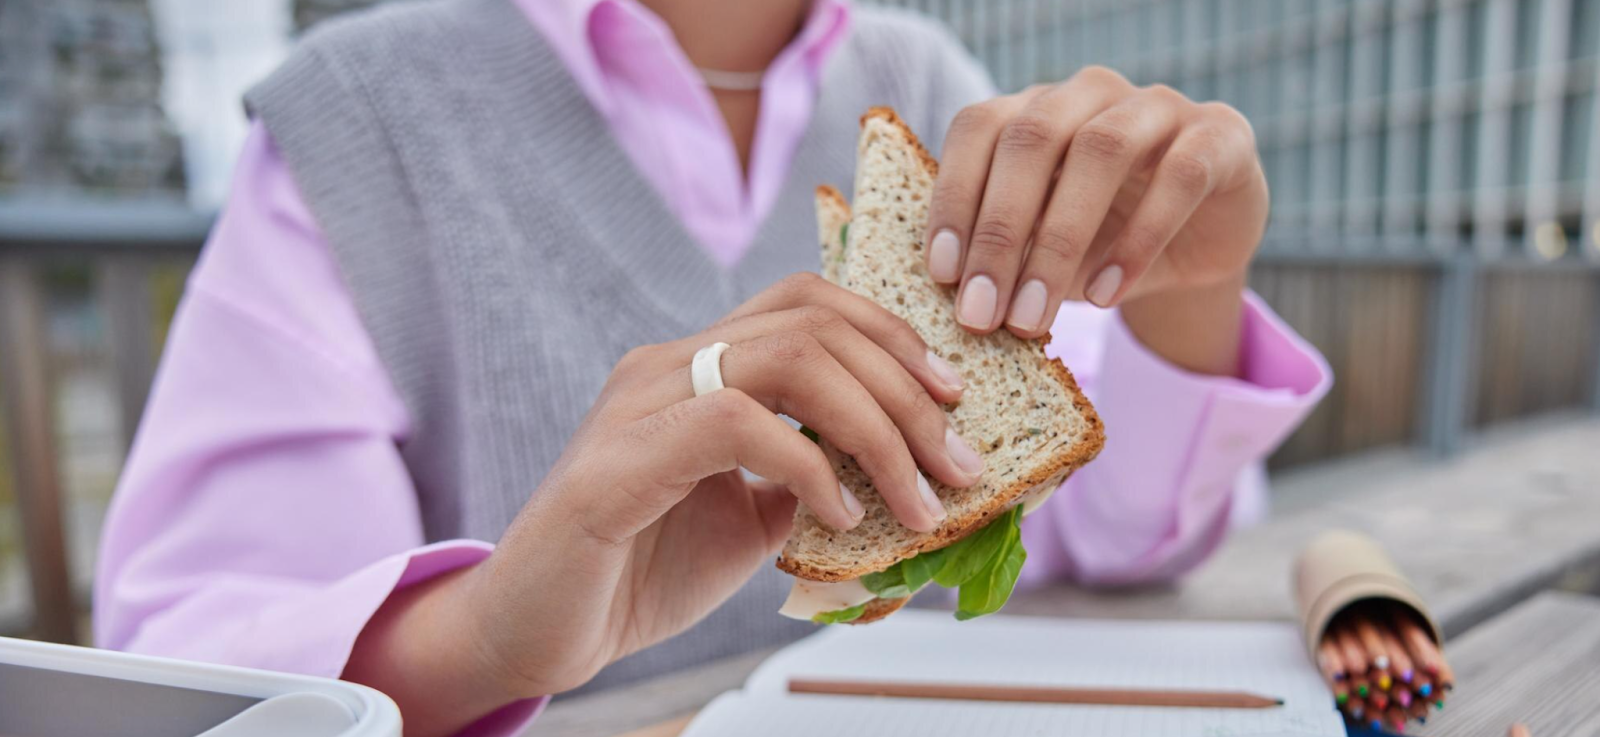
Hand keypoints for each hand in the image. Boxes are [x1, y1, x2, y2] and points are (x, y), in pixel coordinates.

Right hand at [345, 274, 983, 734]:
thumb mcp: (749, 521)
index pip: (806, 302)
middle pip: (814, 323)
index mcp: (697, 367)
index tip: (952, 397)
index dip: (890, 333)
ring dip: (877, 428)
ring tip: (920, 494)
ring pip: (788, 359)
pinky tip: (838, 519)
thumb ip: (808, 480)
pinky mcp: (618, 461)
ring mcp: (639, 404)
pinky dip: (808, 469)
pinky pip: (737, 425)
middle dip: (907, 390)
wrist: (538, 634)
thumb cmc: (637, 573)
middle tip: (961, 460)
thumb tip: (901, 474)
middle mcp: (667, 365)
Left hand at [925, 66, 1267, 338]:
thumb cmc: (1104, 242)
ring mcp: (1157, 106)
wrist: (1200, 243)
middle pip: (1032, 138)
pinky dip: (1139, 240)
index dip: (955, 196)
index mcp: (1036, 107)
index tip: (942, 273)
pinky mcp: (1219, 136)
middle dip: (1000, 232)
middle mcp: (1090, 93)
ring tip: (1035, 315)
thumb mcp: (1045, 251)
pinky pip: (1179, 177)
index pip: (980, 128)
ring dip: (1060, 241)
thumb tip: (961, 303)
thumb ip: (1007, 259)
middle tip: (982, 311)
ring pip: (1101, 150)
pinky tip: (1105, 295)